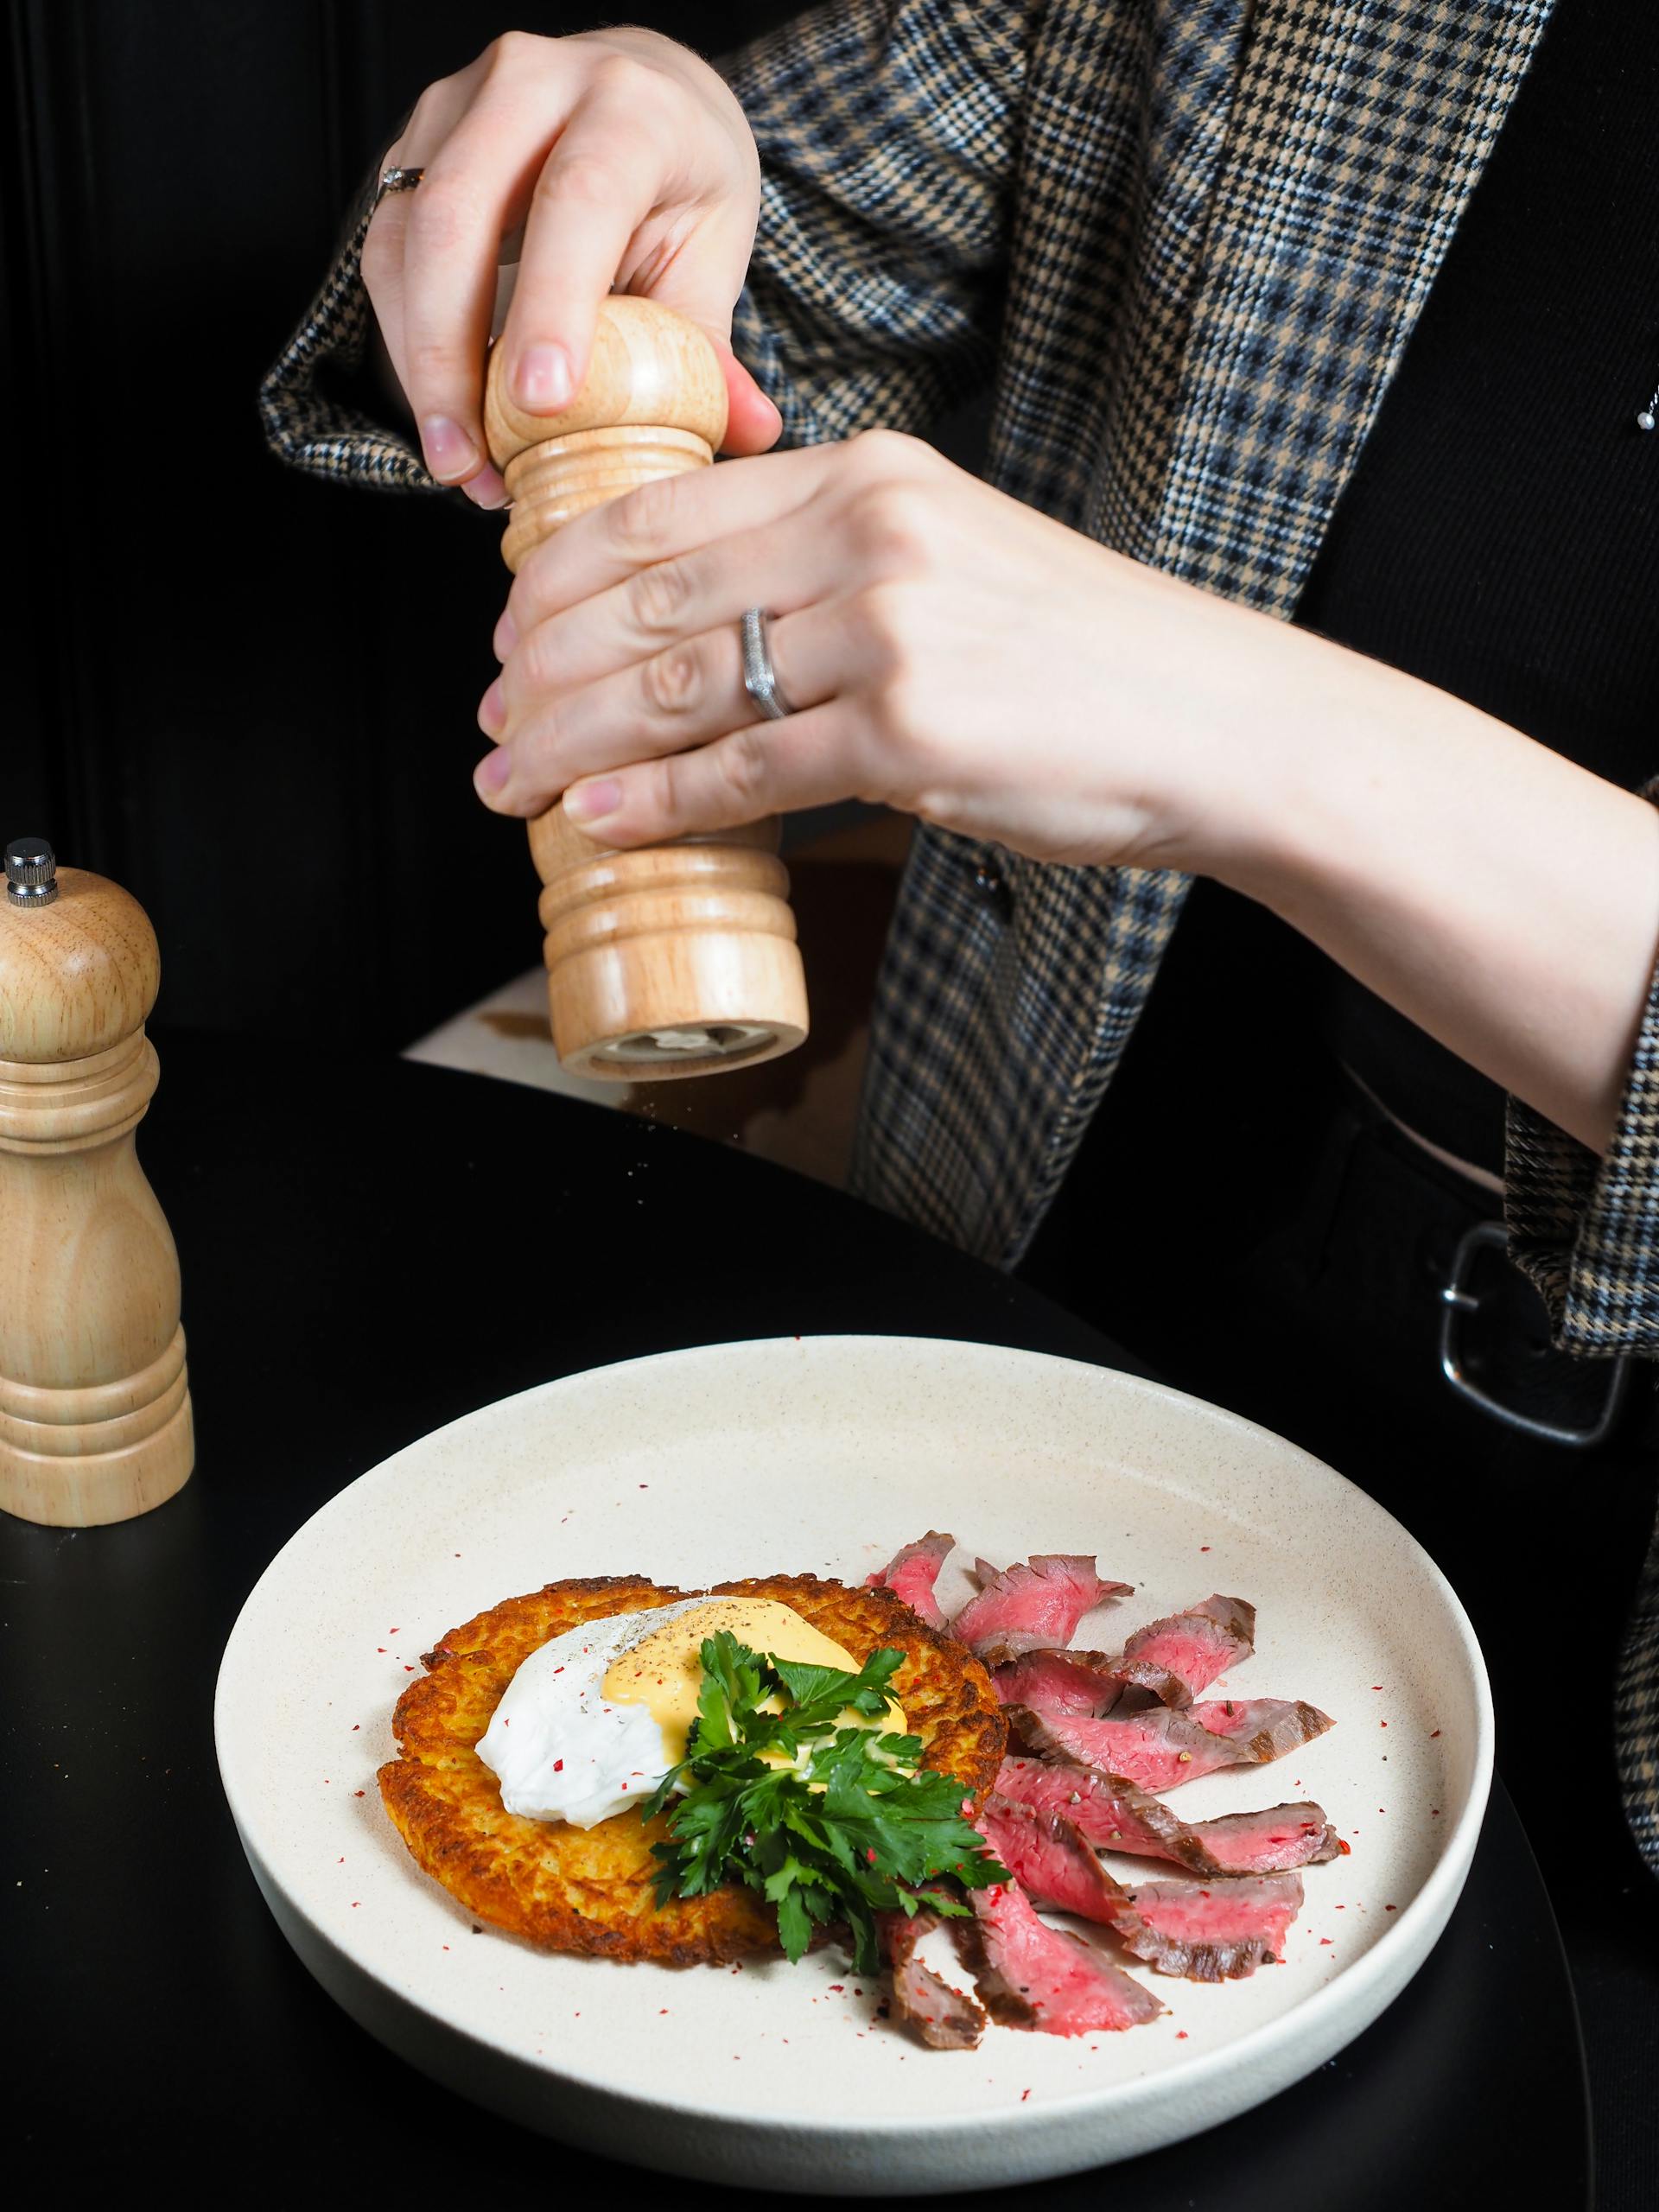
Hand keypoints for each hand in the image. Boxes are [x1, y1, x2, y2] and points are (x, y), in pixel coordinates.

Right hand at [361, 29, 780, 505]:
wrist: (644, 100)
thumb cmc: (679, 186)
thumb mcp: (712, 254)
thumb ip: (713, 346)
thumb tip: (747, 431)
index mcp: (629, 106)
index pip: (579, 196)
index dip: (552, 301)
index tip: (540, 401)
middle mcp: (531, 83)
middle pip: (459, 214)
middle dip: (451, 353)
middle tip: (472, 464)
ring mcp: (459, 107)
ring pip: (404, 237)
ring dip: (419, 363)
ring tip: (458, 461)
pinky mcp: (414, 148)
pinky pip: (384, 254)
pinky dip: (406, 344)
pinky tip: (445, 415)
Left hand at [472, 429, 1295, 874]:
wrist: (1214, 720)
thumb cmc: (1082, 655)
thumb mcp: (951, 557)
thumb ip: (832, 564)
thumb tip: (702, 629)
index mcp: (869, 472)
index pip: (662, 510)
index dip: (557, 577)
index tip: (507, 632)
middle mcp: (869, 532)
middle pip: (648, 599)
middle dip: (540, 669)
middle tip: (488, 721)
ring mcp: (890, 630)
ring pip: (678, 686)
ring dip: (572, 741)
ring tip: (512, 781)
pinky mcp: (911, 735)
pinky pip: (745, 772)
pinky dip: (658, 802)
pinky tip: (598, 819)